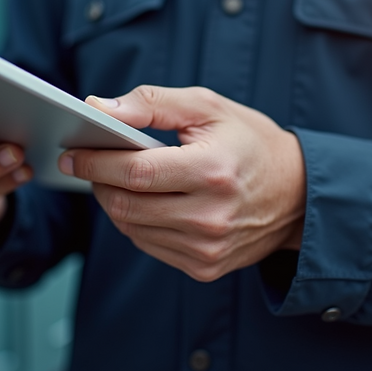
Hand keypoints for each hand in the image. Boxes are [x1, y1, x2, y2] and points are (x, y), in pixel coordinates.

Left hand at [59, 85, 305, 281]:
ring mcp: (207, 248)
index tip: (73, 152)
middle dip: (98, 182)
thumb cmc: (250, 142)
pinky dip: (136, 223)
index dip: (96, 162)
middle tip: (87, 162)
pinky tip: (144, 201)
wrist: (298, 194)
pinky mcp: (205, 267)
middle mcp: (210, 216)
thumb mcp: (208, 107)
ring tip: (116, 179)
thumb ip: (152, 103)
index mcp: (212, 170)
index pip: (135, 172)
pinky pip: (149, 245)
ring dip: (114, 203)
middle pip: (126, 205)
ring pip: (132, 229)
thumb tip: (97, 106)